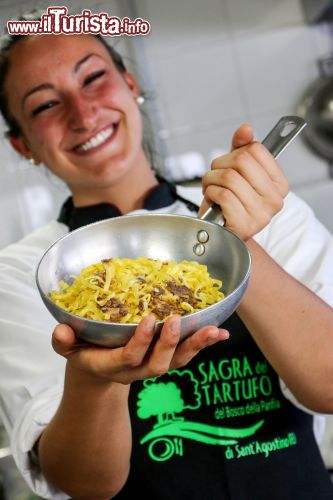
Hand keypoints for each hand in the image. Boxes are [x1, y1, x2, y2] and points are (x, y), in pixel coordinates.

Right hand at [52, 315, 228, 384]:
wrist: (98, 368)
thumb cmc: (84, 351)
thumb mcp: (69, 346)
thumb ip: (64, 341)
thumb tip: (61, 330)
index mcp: (112, 365)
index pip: (129, 358)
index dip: (141, 342)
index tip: (149, 319)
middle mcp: (136, 369)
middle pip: (159, 364)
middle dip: (170, 344)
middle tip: (178, 320)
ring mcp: (153, 365)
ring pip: (178, 362)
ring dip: (197, 346)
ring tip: (215, 331)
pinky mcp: (165, 359)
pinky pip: (186, 355)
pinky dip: (204, 344)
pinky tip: (221, 332)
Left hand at [199, 124, 288, 240]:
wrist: (223, 234)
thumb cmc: (230, 202)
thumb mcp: (236, 172)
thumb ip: (241, 149)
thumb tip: (246, 129)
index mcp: (279, 184)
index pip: (256, 149)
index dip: (235, 152)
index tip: (229, 165)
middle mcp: (275, 199)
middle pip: (241, 161)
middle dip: (219, 165)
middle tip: (215, 177)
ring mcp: (261, 214)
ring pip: (229, 177)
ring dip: (211, 180)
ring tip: (211, 189)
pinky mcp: (244, 224)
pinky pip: (223, 195)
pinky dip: (210, 194)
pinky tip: (212, 201)